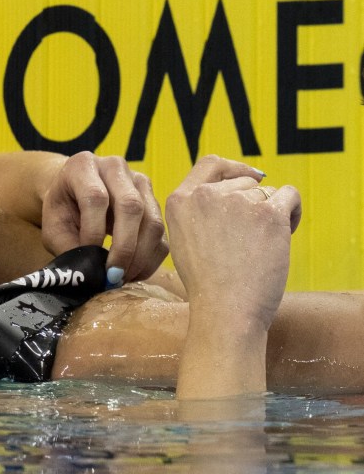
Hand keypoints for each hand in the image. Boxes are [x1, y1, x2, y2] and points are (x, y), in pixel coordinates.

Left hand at [41, 151, 168, 281]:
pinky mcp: (154, 200)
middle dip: (124, 248)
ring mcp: (139, 181)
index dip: (93, 232)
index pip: (95, 197)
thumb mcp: (54, 225)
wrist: (74, 193)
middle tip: (112, 275)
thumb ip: (67, 246)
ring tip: (122, 277)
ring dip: (140, 257)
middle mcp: (115, 167)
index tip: (88, 258)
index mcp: (83, 166)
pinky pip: (162, 233)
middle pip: (130, 206)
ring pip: (152, 221)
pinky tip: (134, 273)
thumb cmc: (62, 209)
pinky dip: (150, 258)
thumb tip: (90, 272)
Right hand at [166, 155, 300, 331]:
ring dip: (270, 214)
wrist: (225, 309)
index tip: (251, 176)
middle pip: (243, 182)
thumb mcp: (184, 240)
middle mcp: (205, 195)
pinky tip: (285, 232)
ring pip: (266, 193)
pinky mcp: (267, 212)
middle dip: (252, 203)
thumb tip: (231, 192)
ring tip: (261, 246)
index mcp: (179, 200)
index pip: (210, 164)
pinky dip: (293, 211)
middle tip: (251, 236)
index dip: (233, 167)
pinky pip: (289, 195)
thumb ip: (197, 212)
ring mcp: (237, 201)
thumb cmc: (208, 284)